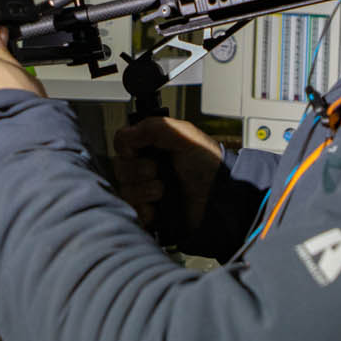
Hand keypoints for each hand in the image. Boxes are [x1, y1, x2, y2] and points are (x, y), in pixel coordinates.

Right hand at [112, 116, 225, 234]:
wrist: (220, 196)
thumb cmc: (208, 165)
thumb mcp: (184, 135)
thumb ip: (153, 127)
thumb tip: (126, 134)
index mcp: (153, 147)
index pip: (122, 144)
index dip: (127, 148)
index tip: (137, 151)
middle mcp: (147, 168)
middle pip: (120, 168)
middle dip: (140, 170)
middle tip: (158, 170)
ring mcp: (147, 191)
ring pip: (125, 190)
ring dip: (145, 190)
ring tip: (163, 190)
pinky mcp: (150, 213)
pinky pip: (133, 212)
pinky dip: (145, 210)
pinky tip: (158, 207)